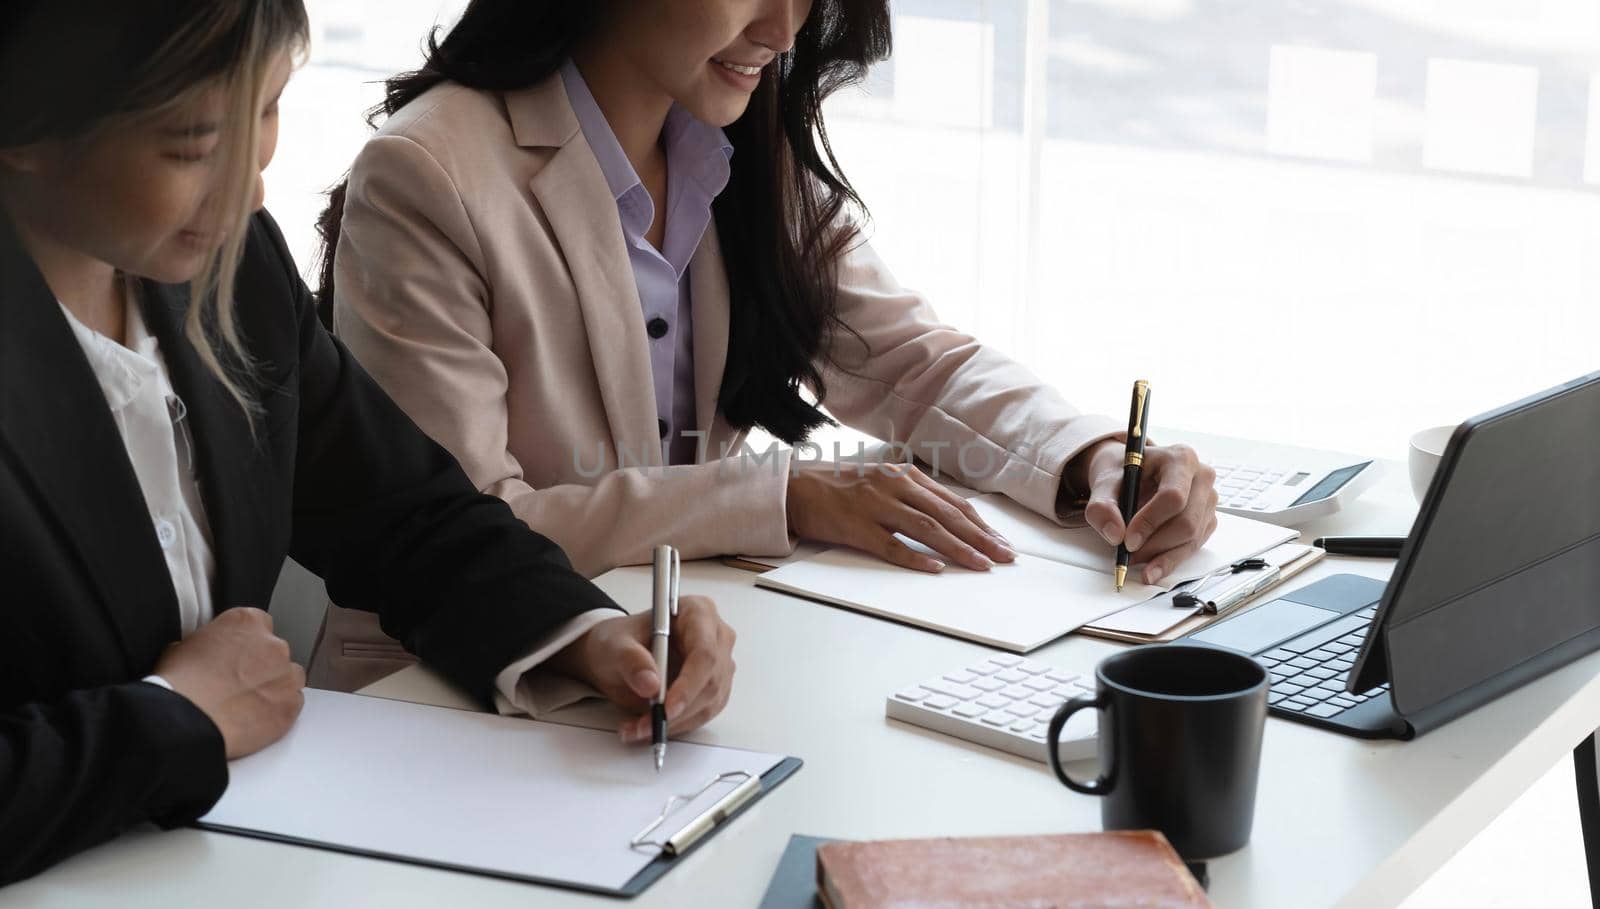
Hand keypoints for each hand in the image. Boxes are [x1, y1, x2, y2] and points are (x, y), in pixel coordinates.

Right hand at [153, 607, 305, 759]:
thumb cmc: (179, 687)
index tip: (238, 655)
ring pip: (289, 677)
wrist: (185, 723)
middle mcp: (273, 645)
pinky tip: (255, 718)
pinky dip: (278, 711)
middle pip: (275, 652)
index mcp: (246, 622)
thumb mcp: (182, 647)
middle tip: (237, 684)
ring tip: (246, 703)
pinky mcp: (291, 705)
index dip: (246, 643)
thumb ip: (209, 643)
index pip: (258, 623)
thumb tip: (206, 653)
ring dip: (273, 686)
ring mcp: (286, 675)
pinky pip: (292, 704)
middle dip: (260, 666)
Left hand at [548, 596, 736, 742]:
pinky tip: (650, 726)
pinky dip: (677, 726)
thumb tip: (650, 684)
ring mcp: (718, 664)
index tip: (667, 708)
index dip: (689, 684)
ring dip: (675, 723)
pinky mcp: (714, 688)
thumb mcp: (615, 645)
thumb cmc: (620, 641)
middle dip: (678, 711)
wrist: (617, 654)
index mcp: (697, 612)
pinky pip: (703, 714)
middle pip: (711, 681)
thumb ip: (631, 660)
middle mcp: (715, 636)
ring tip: (638, 728)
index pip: (704, 652)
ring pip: (709, 703)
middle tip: (645, 726)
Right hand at [786, 462, 1014, 571]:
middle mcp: (895, 487)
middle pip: (947, 515)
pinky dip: (914, 558)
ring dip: (957, 549)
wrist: (798, 488)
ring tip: (979, 565)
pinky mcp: (856, 526)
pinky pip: (891, 545)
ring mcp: (876, 506)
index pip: (954, 503)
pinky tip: (934, 569)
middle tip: (1004, 557)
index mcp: (906, 477)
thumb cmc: (844, 489)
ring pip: (926, 529)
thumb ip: (915, 497)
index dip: (981, 525)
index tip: (1002, 542)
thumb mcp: (885, 483)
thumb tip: (951, 521)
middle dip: (980, 538)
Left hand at [1073, 441, 1218, 584]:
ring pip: (1191, 539)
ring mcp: (1208, 501)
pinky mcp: (1207, 521)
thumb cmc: (1124, 473)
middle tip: (1128, 554)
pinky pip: (1193, 547)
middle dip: (1154, 545)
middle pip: (1186, 522)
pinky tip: (1151, 565)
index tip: (1128, 540)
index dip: (1150, 522)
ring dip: (1161, 556)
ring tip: (1135, 560)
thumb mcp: (1105, 482)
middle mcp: (1201, 478)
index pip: (1173, 496)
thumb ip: (1102, 505)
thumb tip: (1115, 534)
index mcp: (1180, 459)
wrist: (1132, 475)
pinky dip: (1170, 559)